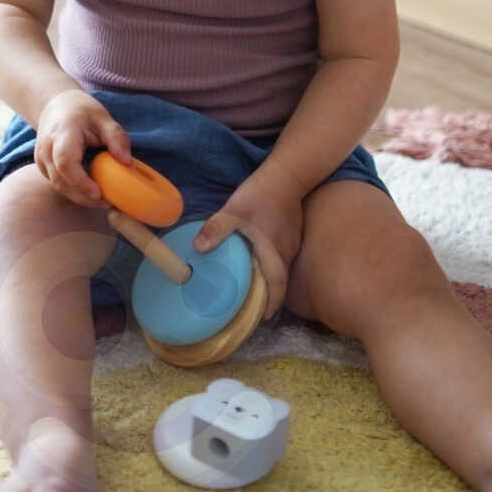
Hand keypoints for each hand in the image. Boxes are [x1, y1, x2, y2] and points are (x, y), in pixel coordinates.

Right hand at [34, 89, 130, 205]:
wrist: (55, 105)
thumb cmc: (81, 111)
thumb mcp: (104, 118)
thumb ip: (116, 138)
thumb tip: (127, 162)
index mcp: (62, 133)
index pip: (66, 162)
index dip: (80, 181)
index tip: (98, 193)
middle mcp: (46, 148)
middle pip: (60, 180)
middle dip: (83, 196)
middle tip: (107, 202)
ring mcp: (41, 158)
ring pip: (58, 186)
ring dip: (79, 197)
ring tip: (102, 200)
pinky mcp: (42, 167)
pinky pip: (57, 184)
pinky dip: (73, 191)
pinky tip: (90, 192)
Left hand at [193, 162, 305, 317]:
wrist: (288, 172)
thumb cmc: (261, 193)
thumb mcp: (234, 210)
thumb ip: (216, 229)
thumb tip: (198, 249)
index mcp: (274, 251)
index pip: (277, 285)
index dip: (271, 303)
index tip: (262, 318)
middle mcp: (288, 251)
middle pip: (281, 280)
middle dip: (269, 296)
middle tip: (253, 307)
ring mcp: (293, 241)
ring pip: (283, 268)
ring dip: (271, 280)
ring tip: (254, 288)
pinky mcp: (292, 232)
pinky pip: (283, 256)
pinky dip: (273, 265)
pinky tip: (259, 261)